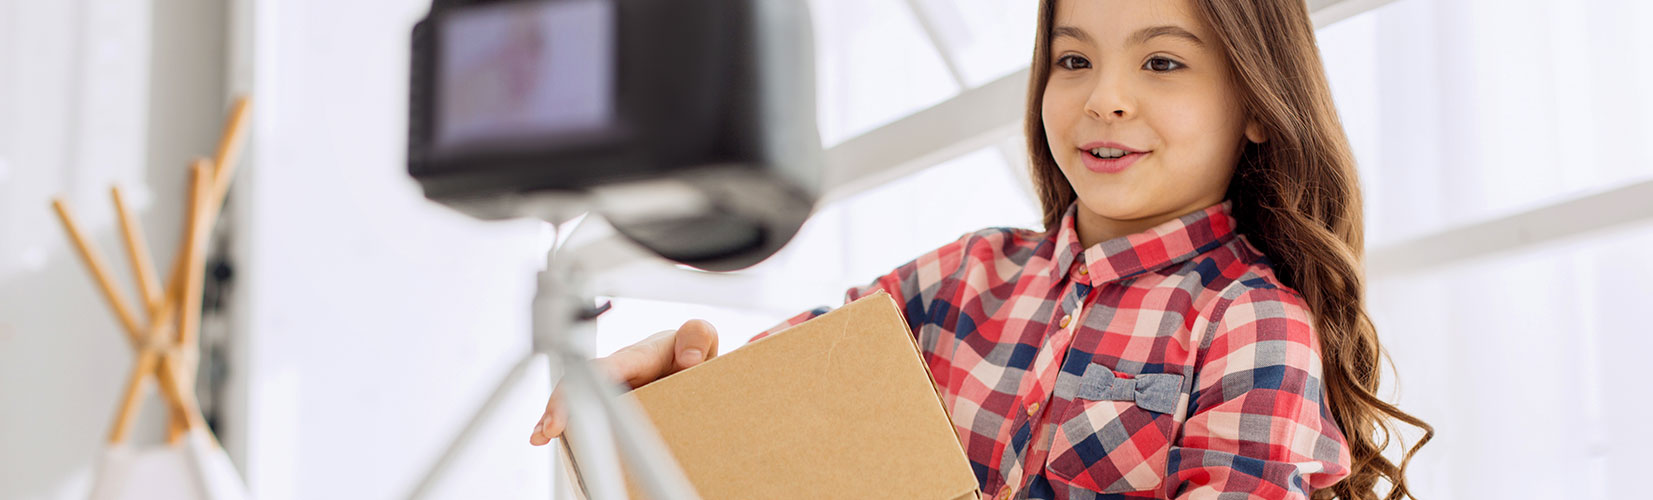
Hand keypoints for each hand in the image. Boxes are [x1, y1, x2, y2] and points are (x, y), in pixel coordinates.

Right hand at [528, 319, 719, 445]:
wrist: (692, 369)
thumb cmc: (690, 352)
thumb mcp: (701, 340)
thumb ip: (698, 336)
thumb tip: (689, 357)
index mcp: (639, 355)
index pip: (610, 365)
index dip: (591, 379)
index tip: (580, 396)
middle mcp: (616, 373)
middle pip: (581, 382)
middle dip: (561, 403)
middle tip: (550, 426)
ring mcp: (610, 392)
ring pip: (576, 400)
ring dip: (555, 417)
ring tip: (542, 435)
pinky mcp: (608, 410)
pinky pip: (583, 416)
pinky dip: (566, 428)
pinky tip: (548, 438)